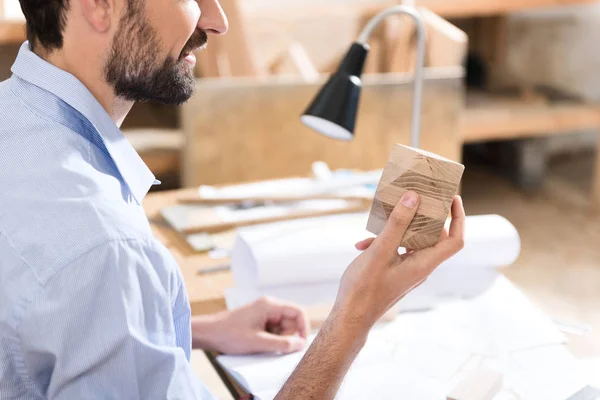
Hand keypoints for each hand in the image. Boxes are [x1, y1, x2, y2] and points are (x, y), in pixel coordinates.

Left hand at [192, 297, 309, 354]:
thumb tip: (300, 344)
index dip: (303, 327)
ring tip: (265, 346)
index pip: (298, 312)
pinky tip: (261, 345)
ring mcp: (264, 314)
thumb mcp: (257, 342)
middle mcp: (269, 307)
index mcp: (270, 305)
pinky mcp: (259, 322)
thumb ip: (281, 344)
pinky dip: (272, 340)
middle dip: (289, 336)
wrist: (208, 333)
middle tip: (278, 348)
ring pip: (283, 328)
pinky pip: (274, 331)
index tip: (301, 343)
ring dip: (279, 339)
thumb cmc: (228, 333)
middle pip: (291, 321)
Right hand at [333, 192, 464, 328]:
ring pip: (411, 242)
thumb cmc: (365, 288)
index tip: (452, 198)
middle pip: (433, 236)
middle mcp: (420, 267)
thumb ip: (397, 223)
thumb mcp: (380, 250)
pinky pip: (398, 250)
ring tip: (375, 225)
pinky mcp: (396, 272)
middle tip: (410, 199)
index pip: (455, 240)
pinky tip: (363, 244)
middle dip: (421, 217)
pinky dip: (384, 242)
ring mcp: (408, 271)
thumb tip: (414, 197)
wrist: (350, 317)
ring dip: (396, 230)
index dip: (458, 217)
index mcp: (424, 264)